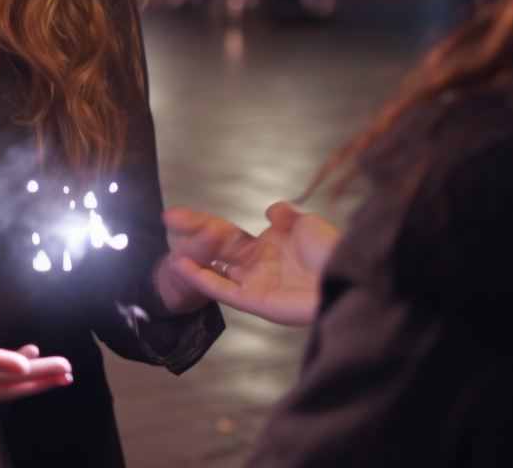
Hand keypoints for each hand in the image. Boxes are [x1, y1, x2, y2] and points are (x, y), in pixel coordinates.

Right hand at [163, 203, 339, 325]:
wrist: (344, 272)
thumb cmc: (328, 250)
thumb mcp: (304, 222)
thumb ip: (283, 216)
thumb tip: (270, 210)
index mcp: (266, 247)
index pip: (227, 235)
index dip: (204, 224)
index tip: (180, 214)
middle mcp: (256, 266)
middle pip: (218, 252)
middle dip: (194, 239)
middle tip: (168, 221)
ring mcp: (254, 284)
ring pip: (216, 272)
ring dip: (194, 263)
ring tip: (172, 251)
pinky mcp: (255, 302)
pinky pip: (223, 290)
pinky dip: (203, 279)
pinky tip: (183, 266)